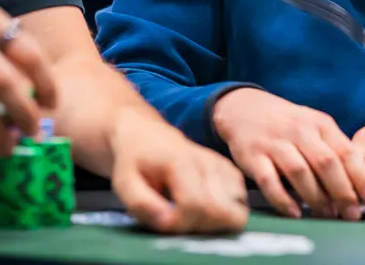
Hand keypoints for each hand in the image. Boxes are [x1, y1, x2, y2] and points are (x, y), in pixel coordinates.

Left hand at [109, 110, 248, 233]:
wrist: (147, 136)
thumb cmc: (134, 161)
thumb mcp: (124, 183)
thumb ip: (141, 204)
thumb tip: (167, 222)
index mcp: (181, 162)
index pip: (197, 204)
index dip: (181, 223)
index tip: (164, 222)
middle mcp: (208, 162)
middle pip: (222, 210)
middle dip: (202, 227)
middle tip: (180, 221)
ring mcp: (223, 166)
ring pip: (237, 209)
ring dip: (215, 222)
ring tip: (190, 215)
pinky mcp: (231, 172)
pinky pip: (241, 202)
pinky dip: (225, 212)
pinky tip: (203, 208)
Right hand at [213, 89, 364, 219]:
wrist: (245, 108)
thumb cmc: (288, 124)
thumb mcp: (315, 127)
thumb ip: (335, 150)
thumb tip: (359, 184)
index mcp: (320, 124)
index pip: (346, 151)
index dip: (361, 176)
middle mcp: (300, 131)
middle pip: (326, 163)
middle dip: (343, 191)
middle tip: (353, 214)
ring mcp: (275, 144)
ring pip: (300, 172)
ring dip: (316, 198)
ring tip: (327, 215)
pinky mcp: (253, 157)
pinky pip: (269, 181)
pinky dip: (283, 199)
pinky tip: (295, 212)